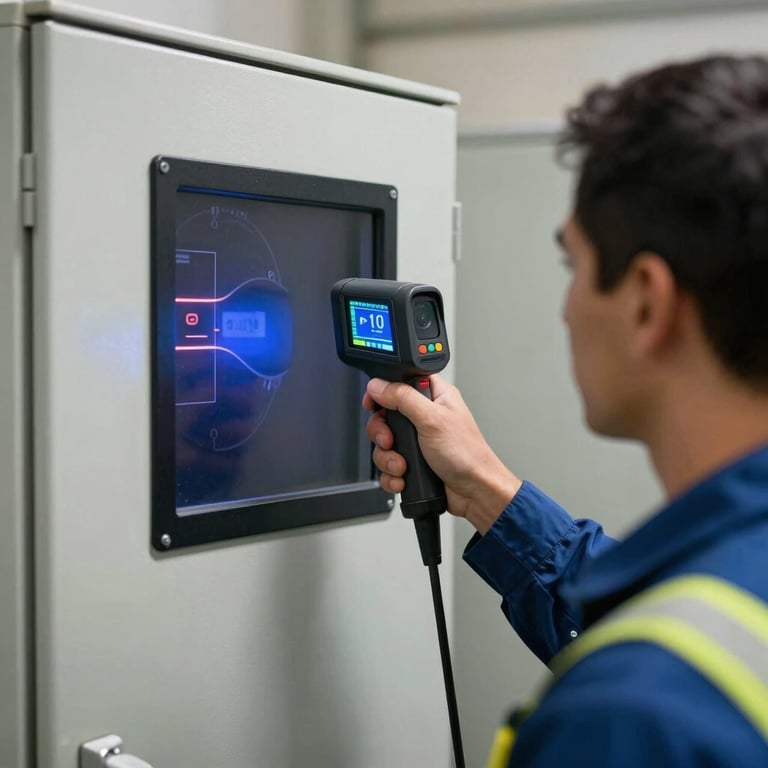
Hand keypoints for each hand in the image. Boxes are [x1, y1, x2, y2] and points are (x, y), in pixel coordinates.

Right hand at [364, 374, 521, 533]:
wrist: (474, 491)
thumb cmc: (467, 454)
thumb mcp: (432, 419)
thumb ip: (403, 398)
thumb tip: (378, 385)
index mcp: (434, 396)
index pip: (399, 382)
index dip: (383, 391)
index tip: (373, 404)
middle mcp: (423, 416)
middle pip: (384, 415)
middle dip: (382, 433)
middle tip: (391, 440)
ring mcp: (416, 440)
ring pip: (383, 443)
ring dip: (388, 458)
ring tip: (402, 465)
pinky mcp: (412, 461)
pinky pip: (387, 465)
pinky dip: (391, 474)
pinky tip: (403, 477)